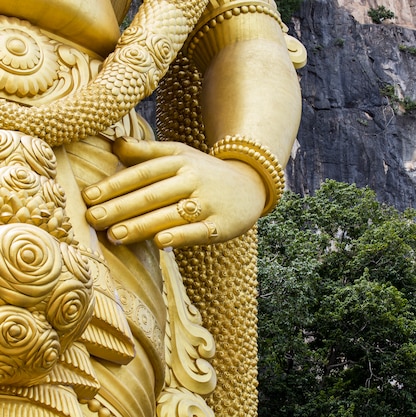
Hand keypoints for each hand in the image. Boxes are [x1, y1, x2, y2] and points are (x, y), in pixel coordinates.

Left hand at [81, 137, 265, 248]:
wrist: (251, 185)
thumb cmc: (205, 172)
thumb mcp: (180, 154)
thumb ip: (147, 152)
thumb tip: (114, 144)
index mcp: (179, 161)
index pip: (142, 173)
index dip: (115, 185)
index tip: (89, 197)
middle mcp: (193, 180)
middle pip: (152, 194)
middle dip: (120, 207)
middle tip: (92, 219)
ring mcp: (208, 203)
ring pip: (171, 214)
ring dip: (142, 225)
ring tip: (114, 236)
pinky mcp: (222, 224)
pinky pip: (198, 232)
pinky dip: (180, 236)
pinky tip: (160, 243)